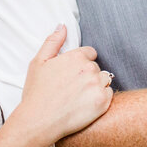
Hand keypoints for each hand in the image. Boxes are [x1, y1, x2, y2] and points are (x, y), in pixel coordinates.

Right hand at [16, 25, 112, 145]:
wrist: (39, 121)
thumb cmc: (37, 92)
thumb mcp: (38, 62)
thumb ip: (52, 41)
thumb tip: (62, 26)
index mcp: (75, 57)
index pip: (90, 53)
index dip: (81, 63)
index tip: (72, 75)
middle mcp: (89, 69)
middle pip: (96, 67)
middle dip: (88, 75)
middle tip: (72, 89)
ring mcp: (97, 86)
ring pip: (105, 80)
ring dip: (96, 86)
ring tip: (80, 97)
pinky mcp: (103, 102)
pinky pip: (109, 94)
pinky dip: (101, 99)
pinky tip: (86, 105)